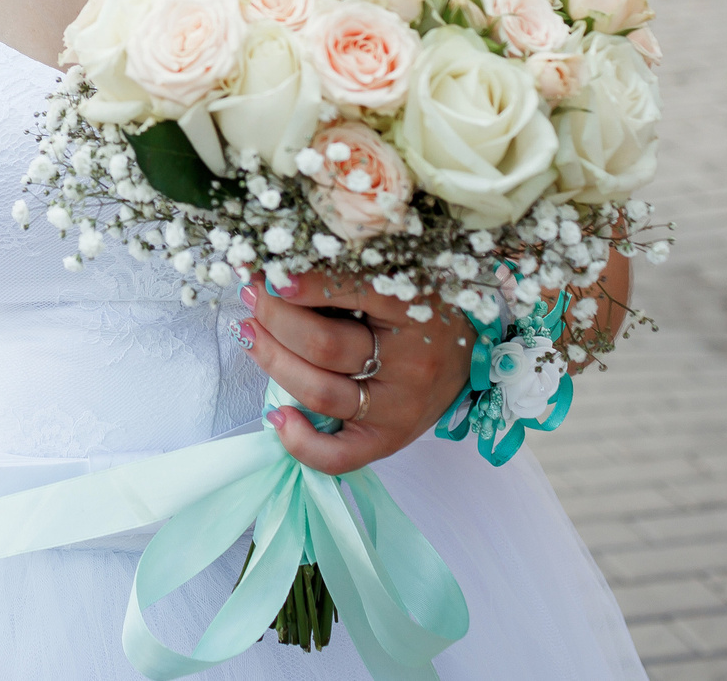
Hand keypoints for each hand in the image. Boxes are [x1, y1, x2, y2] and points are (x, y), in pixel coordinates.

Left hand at [239, 271, 471, 474]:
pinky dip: (300, 442)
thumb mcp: (399, 277)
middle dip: (274, 318)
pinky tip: (278, 414)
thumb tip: (280, 269)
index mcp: (414, 309)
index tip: (270, 274)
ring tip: (250, 333)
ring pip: (320, 392)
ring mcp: (399, 408)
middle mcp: (409, 364)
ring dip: (272, 361)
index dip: (300, 286)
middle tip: (254, 296)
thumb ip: (348, 273)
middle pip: (322, 345)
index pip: (348, 293)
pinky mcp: (390, 440)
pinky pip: (339, 456)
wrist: (476, 350)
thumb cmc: (427, 306)